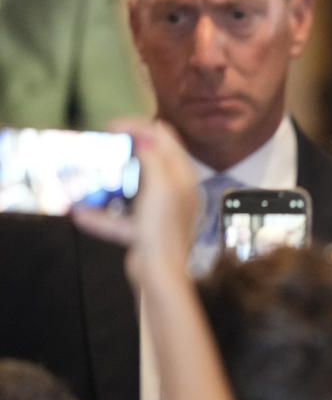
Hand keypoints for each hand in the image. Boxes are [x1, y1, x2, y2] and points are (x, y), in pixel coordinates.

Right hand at [72, 118, 198, 285]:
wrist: (160, 273)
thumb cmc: (162, 226)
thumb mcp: (160, 184)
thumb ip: (153, 156)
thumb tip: (143, 136)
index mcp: (183, 175)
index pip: (164, 136)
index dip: (138, 126)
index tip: (110, 127)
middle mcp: (176, 191)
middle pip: (149, 159)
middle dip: (123, 151)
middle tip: (100, 146)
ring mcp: (160, 212)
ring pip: (132, 189)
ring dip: (110, 182)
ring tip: (90, 174)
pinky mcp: (145, 231)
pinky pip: (121, 219)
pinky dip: (102, 216)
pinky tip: (80, 215)